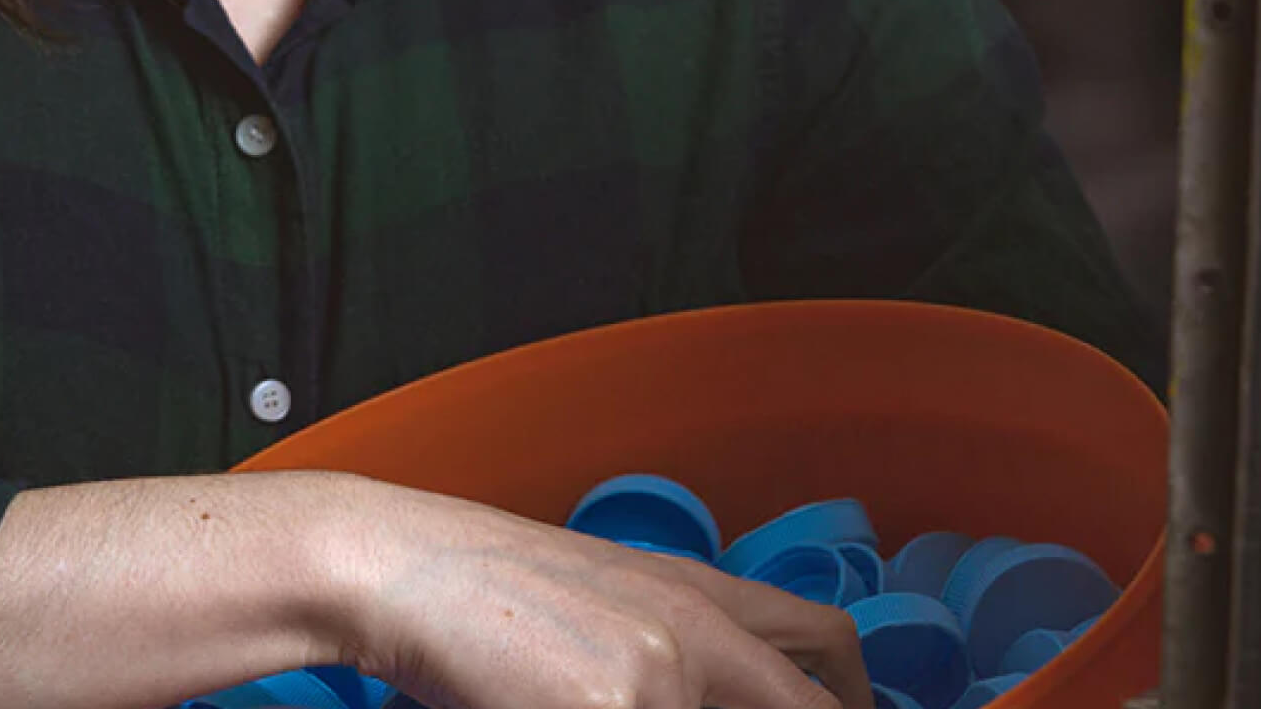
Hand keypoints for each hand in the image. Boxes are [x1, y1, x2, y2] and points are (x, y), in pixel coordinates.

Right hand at [336, 483, 875, 708]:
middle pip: (811, 706)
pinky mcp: (614, 707)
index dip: (851, 698)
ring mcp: (662, 675)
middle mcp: (699, 631)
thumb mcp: (611, 607)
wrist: (409, 566)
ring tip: (639, 705)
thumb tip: (713, 689)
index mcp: (702, 593)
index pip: (827, 649)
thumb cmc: (495, 590)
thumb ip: (679, 655)